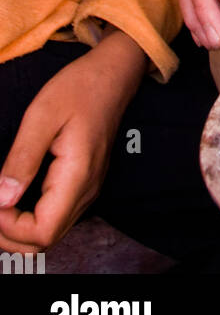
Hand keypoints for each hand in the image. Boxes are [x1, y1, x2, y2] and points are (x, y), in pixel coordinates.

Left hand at [0, 31, 147, 252]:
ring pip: (51, 232)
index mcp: (77, 176)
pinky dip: (31, 218)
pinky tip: (14, 199)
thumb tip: (2, 200)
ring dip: (19, 229)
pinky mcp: (84, 183)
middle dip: (10, 235)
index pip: (43, 231)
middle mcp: (86, 190)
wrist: (113, 74)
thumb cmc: (79, 88)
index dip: (10, 228)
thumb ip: (22, 159)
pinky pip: (56, 216)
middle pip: (46, 240)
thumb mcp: (42, 115)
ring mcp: (88, 188)